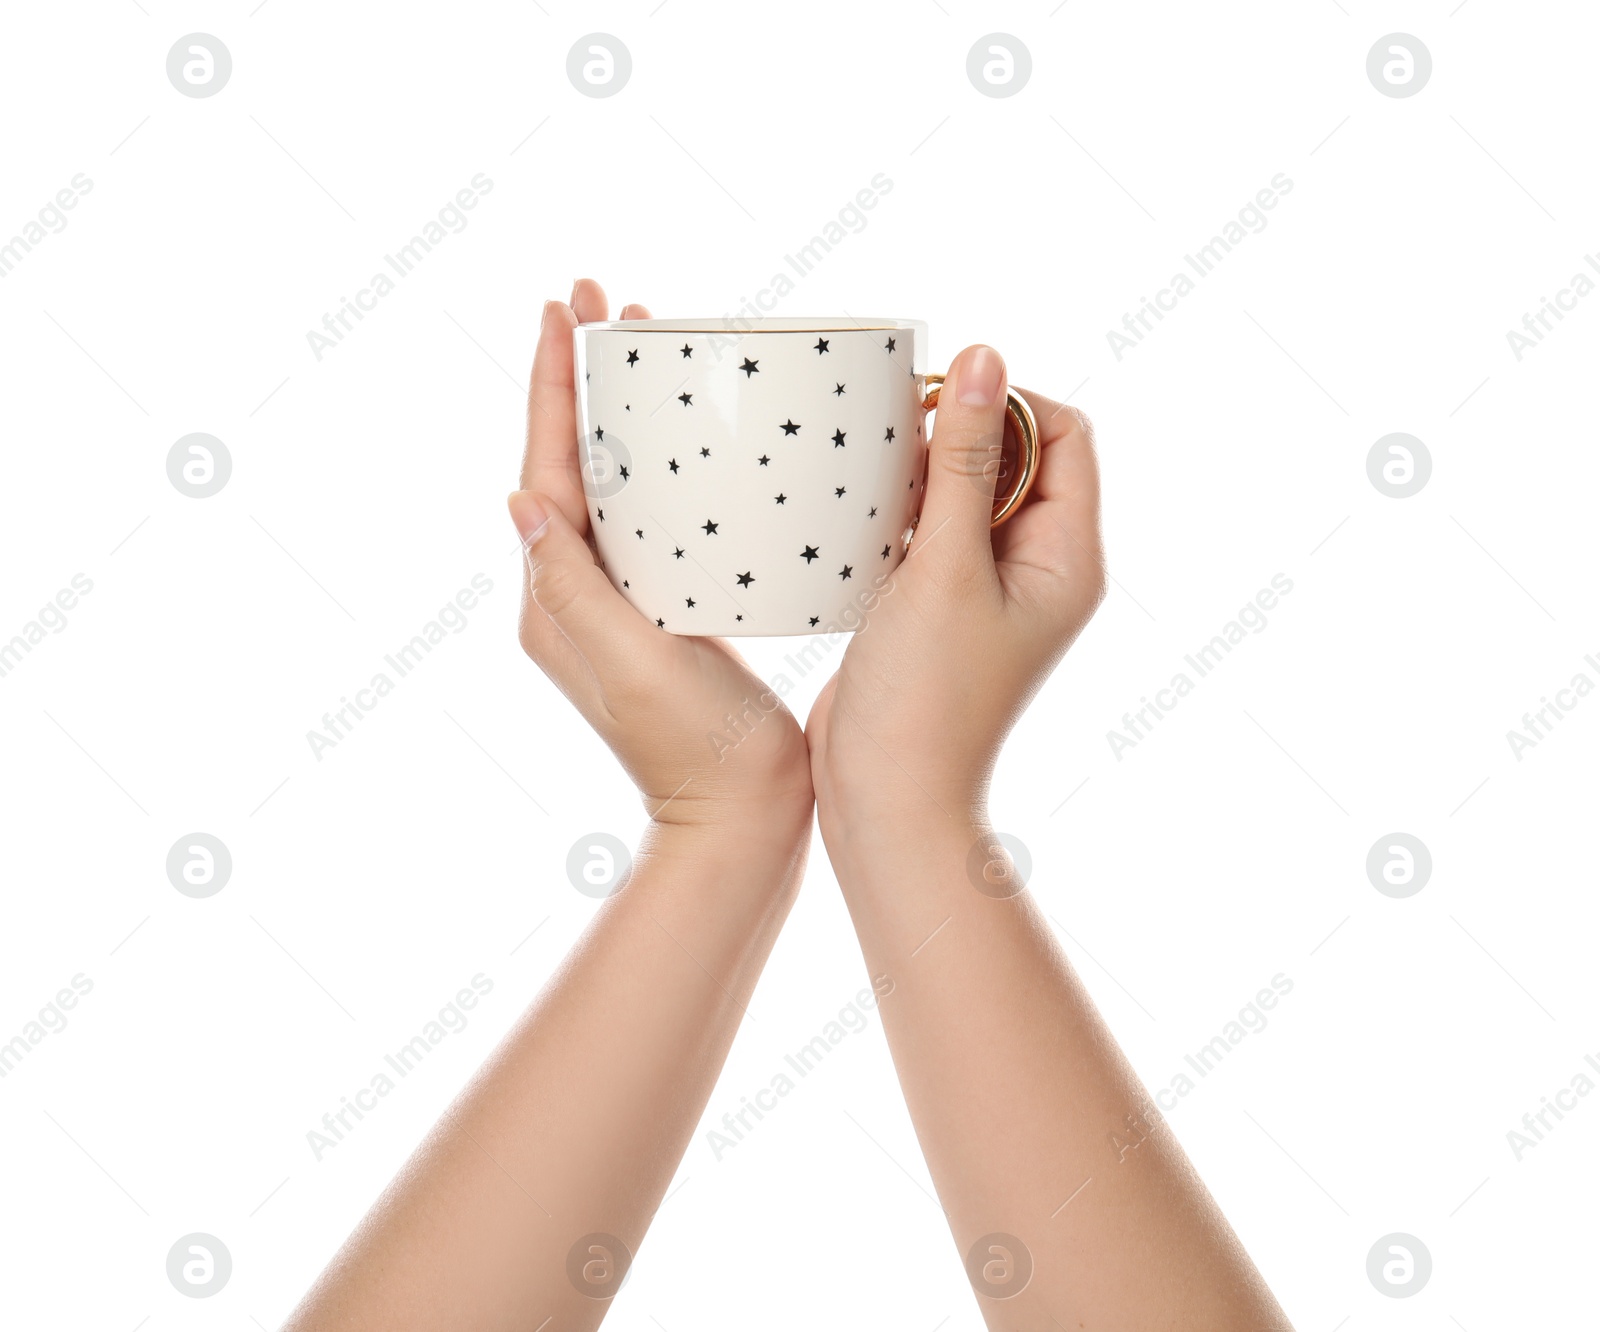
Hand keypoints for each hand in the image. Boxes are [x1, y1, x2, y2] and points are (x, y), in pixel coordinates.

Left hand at [510, 280, 812, 838]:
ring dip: (617, 412)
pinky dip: (659, 466)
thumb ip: (571, 585)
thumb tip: (518, 499)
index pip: (544, 469)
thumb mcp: (630, 662)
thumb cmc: (694, 748)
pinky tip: (693, 443)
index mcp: (555, 601)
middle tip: (607, 303)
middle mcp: (575, 595)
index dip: (551, 385)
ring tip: (642, 347)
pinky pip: (649, 521)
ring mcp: (621, 603)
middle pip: (568, 462)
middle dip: (579, 380)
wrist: (740, 819)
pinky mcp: (666, 612)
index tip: (565, 309)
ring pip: (609, 486)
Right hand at [807, 343, 1104, 830]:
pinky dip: (895, 513)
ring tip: (870, 477)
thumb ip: (963, 461)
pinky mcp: (935, 606)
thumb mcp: (946, 569)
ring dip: (921, 473)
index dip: (1009, 405)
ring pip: (962, 492)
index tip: (939, 409)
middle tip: (894, 436)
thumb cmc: (926, 700)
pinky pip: (926, 532)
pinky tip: (853, 518)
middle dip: (958, 434)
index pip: (1063, 436)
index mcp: (1067, 559)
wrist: (884, 800)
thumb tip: (985, 359)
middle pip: (1013, 458)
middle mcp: (1036, 569)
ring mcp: (985, 590)